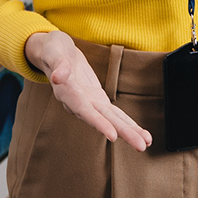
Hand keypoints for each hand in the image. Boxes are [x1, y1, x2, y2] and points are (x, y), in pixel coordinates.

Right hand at [25, 32, 151, 151]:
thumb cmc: (53, 51)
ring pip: (111, 119)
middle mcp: (79, 103)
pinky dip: (126, 122)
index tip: (113, 135)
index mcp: (67, 92)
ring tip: (145, 143)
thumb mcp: (53, 51)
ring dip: (129, 132)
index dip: (98, 122)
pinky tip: (139, 132)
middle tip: (141, 146)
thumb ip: (58, 64)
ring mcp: (89, 102)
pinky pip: (113, 113)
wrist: (53, 53)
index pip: (84, 110)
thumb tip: (58, 77)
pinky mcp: (97, 99)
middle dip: (123, 133)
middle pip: (103, 120)